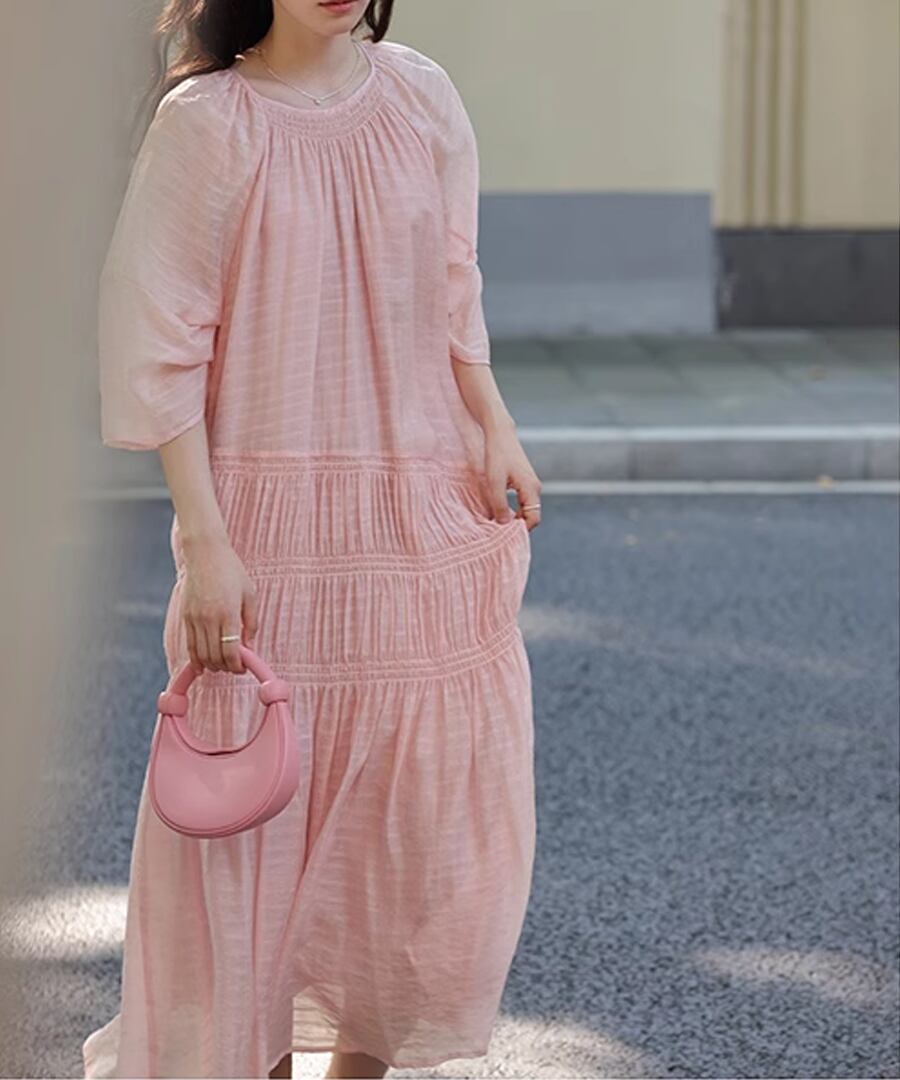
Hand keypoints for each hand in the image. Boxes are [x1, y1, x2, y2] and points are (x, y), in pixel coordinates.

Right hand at [180, 535, 258, 673]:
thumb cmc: (231, 571)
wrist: (204, 553)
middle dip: (226, 667)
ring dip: (212, 665)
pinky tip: (203, 665)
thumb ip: (251, 622)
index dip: (237, 665)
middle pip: (215, 656)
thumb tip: (249, 646)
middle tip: (234, 667)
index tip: (243, 668)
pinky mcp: (185, 617)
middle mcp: (209, 619)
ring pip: (201, 654)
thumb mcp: (249, 594)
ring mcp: (194, 619)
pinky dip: (196, 659)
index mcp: (228, 613)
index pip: (230, 651)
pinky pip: (189, 645)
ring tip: (222, 665)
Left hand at [483, 418, 542, 531]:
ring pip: (525, 509)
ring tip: (496, 521)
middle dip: (517, 525)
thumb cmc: (497, 456)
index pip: (533, 519)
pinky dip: (512, 508)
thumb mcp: (494, 483)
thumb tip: (504, 524)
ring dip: (513, 517)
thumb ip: (500, 505)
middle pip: (531, 516)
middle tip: (499, 532)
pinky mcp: (523, 481)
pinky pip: (521, 501)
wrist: (499, 433)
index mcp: (531, 490)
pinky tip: (498, 509)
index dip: (521, 529)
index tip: (504, 535)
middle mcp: (535, 488)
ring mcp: (530, 484)